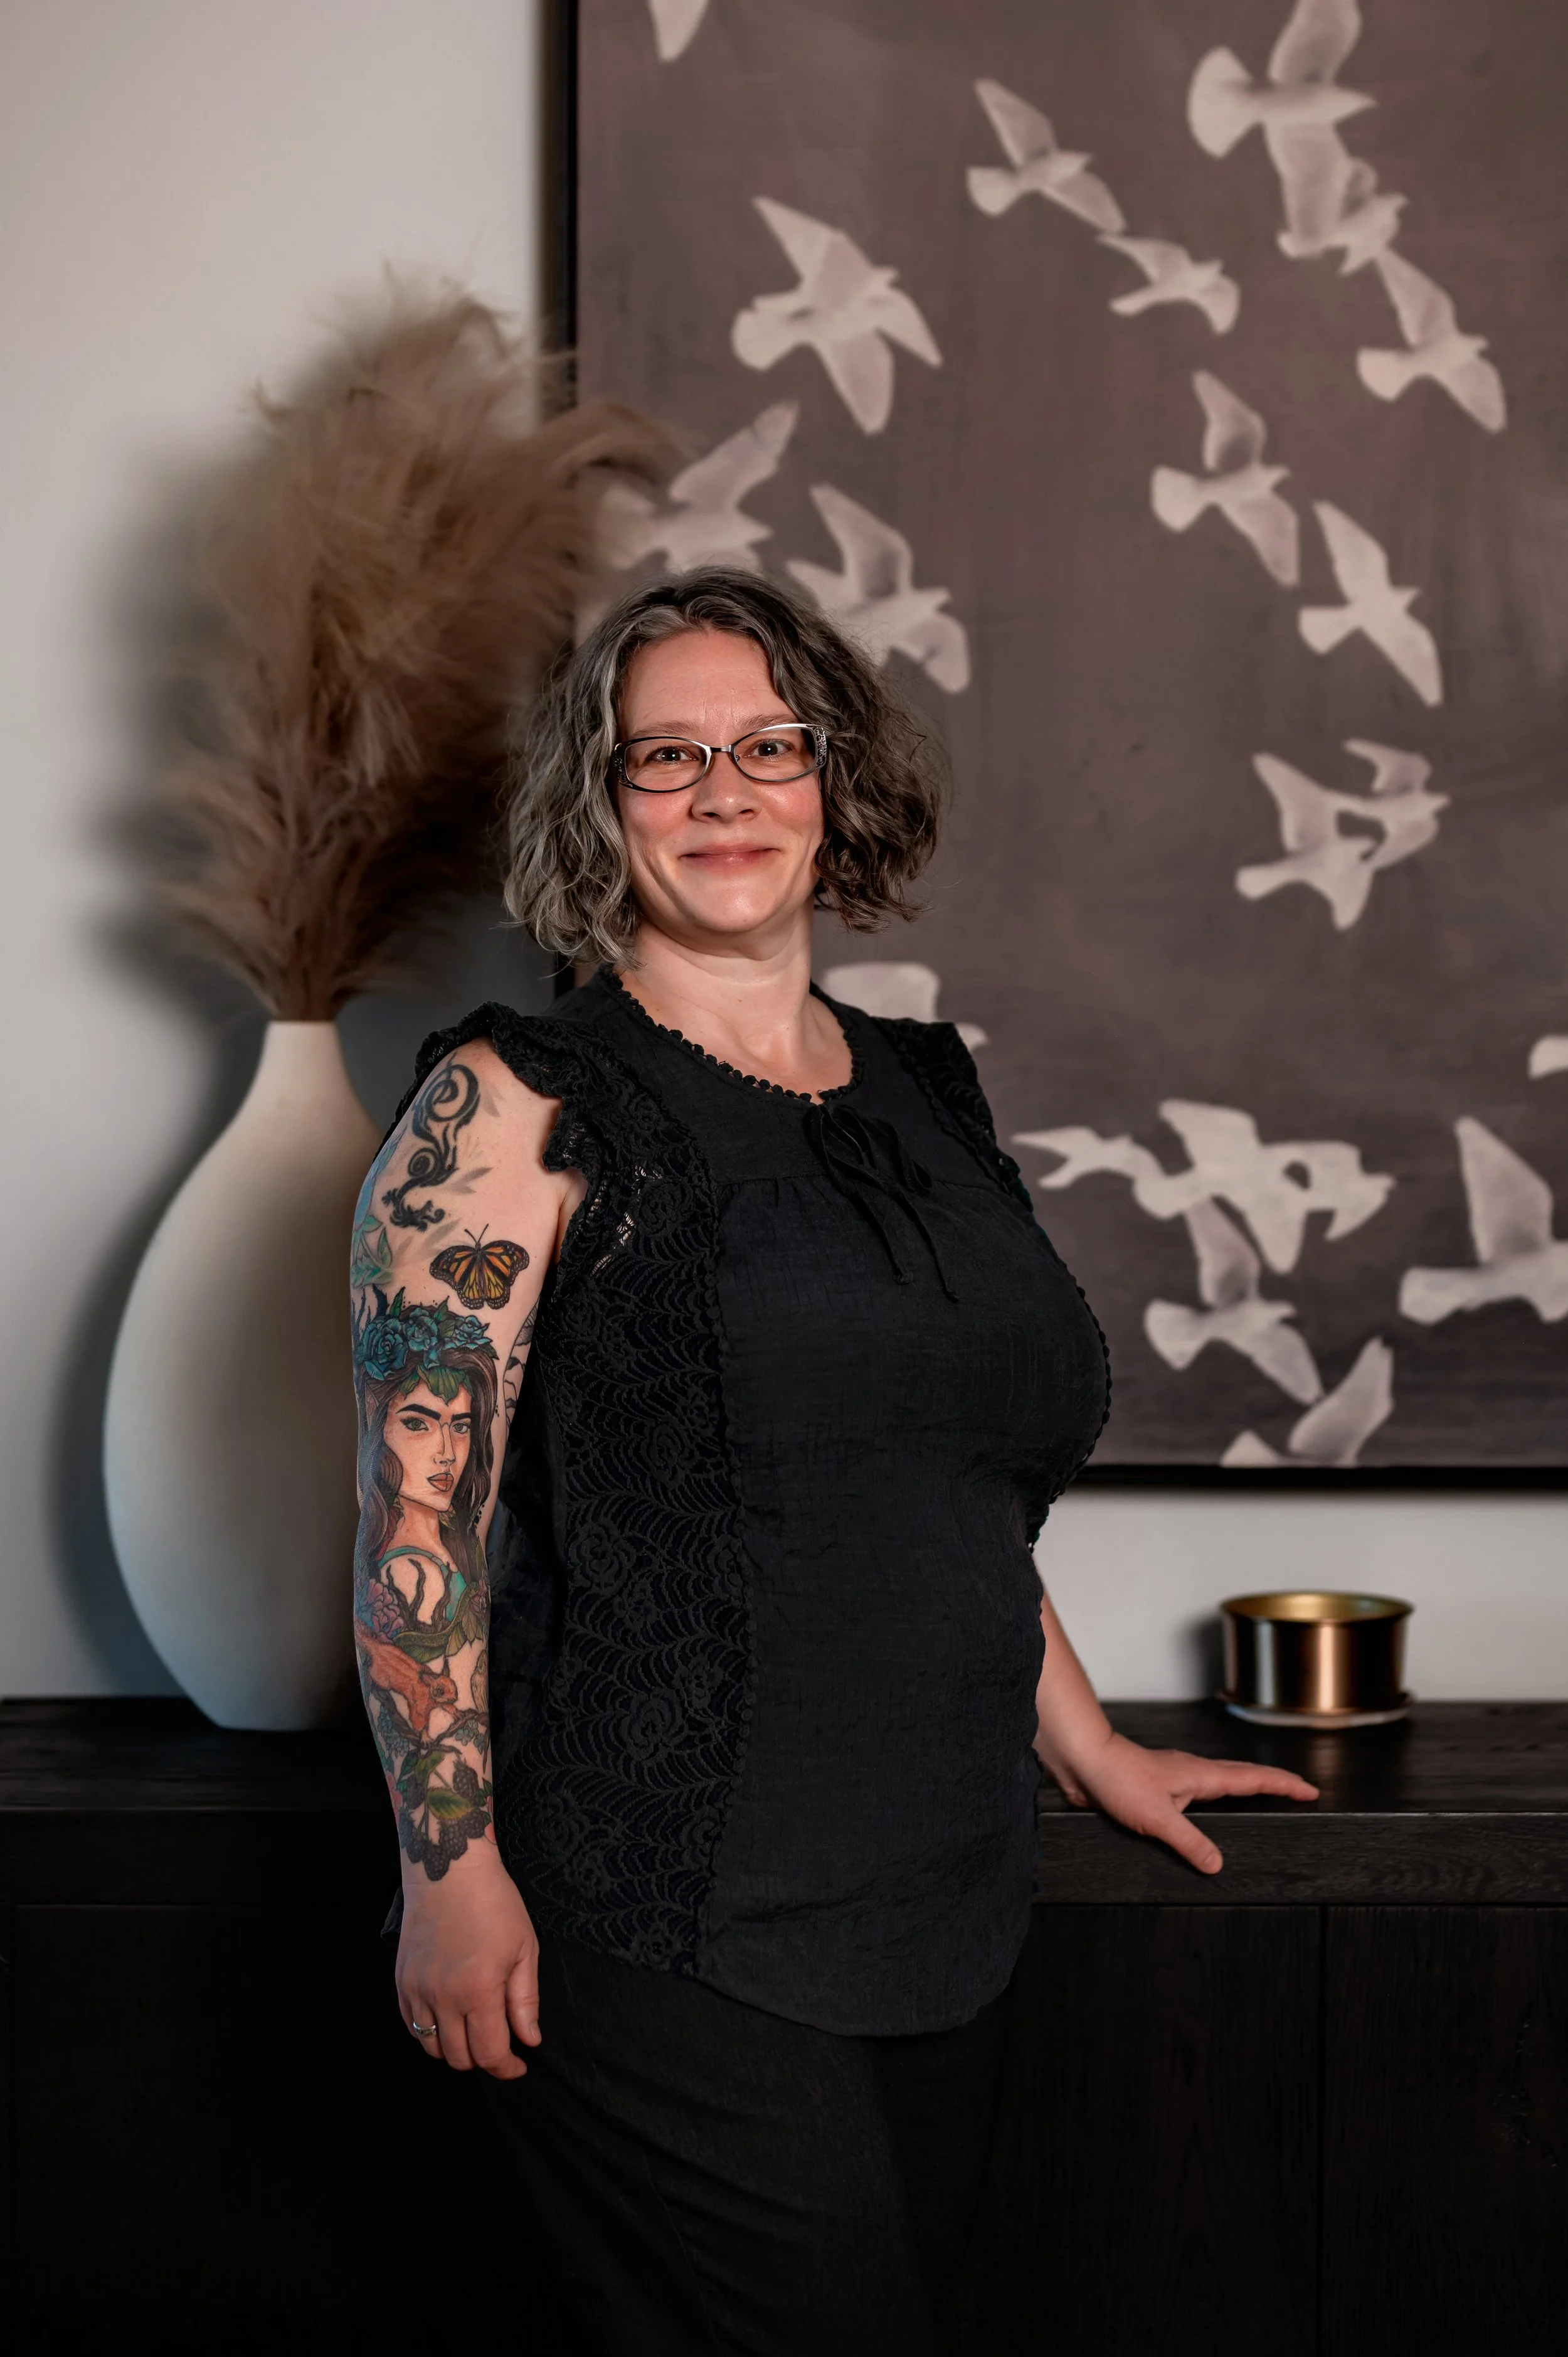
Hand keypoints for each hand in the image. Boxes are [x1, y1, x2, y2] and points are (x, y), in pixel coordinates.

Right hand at [396, 1844, 540, 2077]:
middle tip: (498, 2043)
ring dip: (455, 2049)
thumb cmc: (494, 1903)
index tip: (518, 2065)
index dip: (507, 2068)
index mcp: (478, 1991)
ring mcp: (417, 1990)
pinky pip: (412, 2026)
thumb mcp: (524, 1948)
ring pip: (432, 2048)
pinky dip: (430, 2033)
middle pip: (459, 2058)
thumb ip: (525, 2000)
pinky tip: (448, 2019)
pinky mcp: (401, 1982)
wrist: (449, 1870)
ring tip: (473, 2031)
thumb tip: (529, 2040)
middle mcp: (443, 1997)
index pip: (490, 2053)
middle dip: (483, 2060)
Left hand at [1052, 1729, 1318, 1874]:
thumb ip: (1190, 1842)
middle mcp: (1193, 1774)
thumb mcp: (1158, 1818)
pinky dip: (1216, 1802)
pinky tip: (1207, 1819)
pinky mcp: (1159, 1789)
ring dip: (1246, 1789)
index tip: (1310, 1790)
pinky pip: (1198, 1796)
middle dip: (1274, 1785)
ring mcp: (1176, 1780)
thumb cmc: (1118, 1779)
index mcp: (1201, 1776)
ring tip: (1264, 1802)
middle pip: (1244, 1777)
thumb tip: (1218, 1866)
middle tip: (1299, 1793)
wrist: (1085, 1761)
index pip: (1253, 1778)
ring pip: (1221, 1784)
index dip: (1284, 1785)